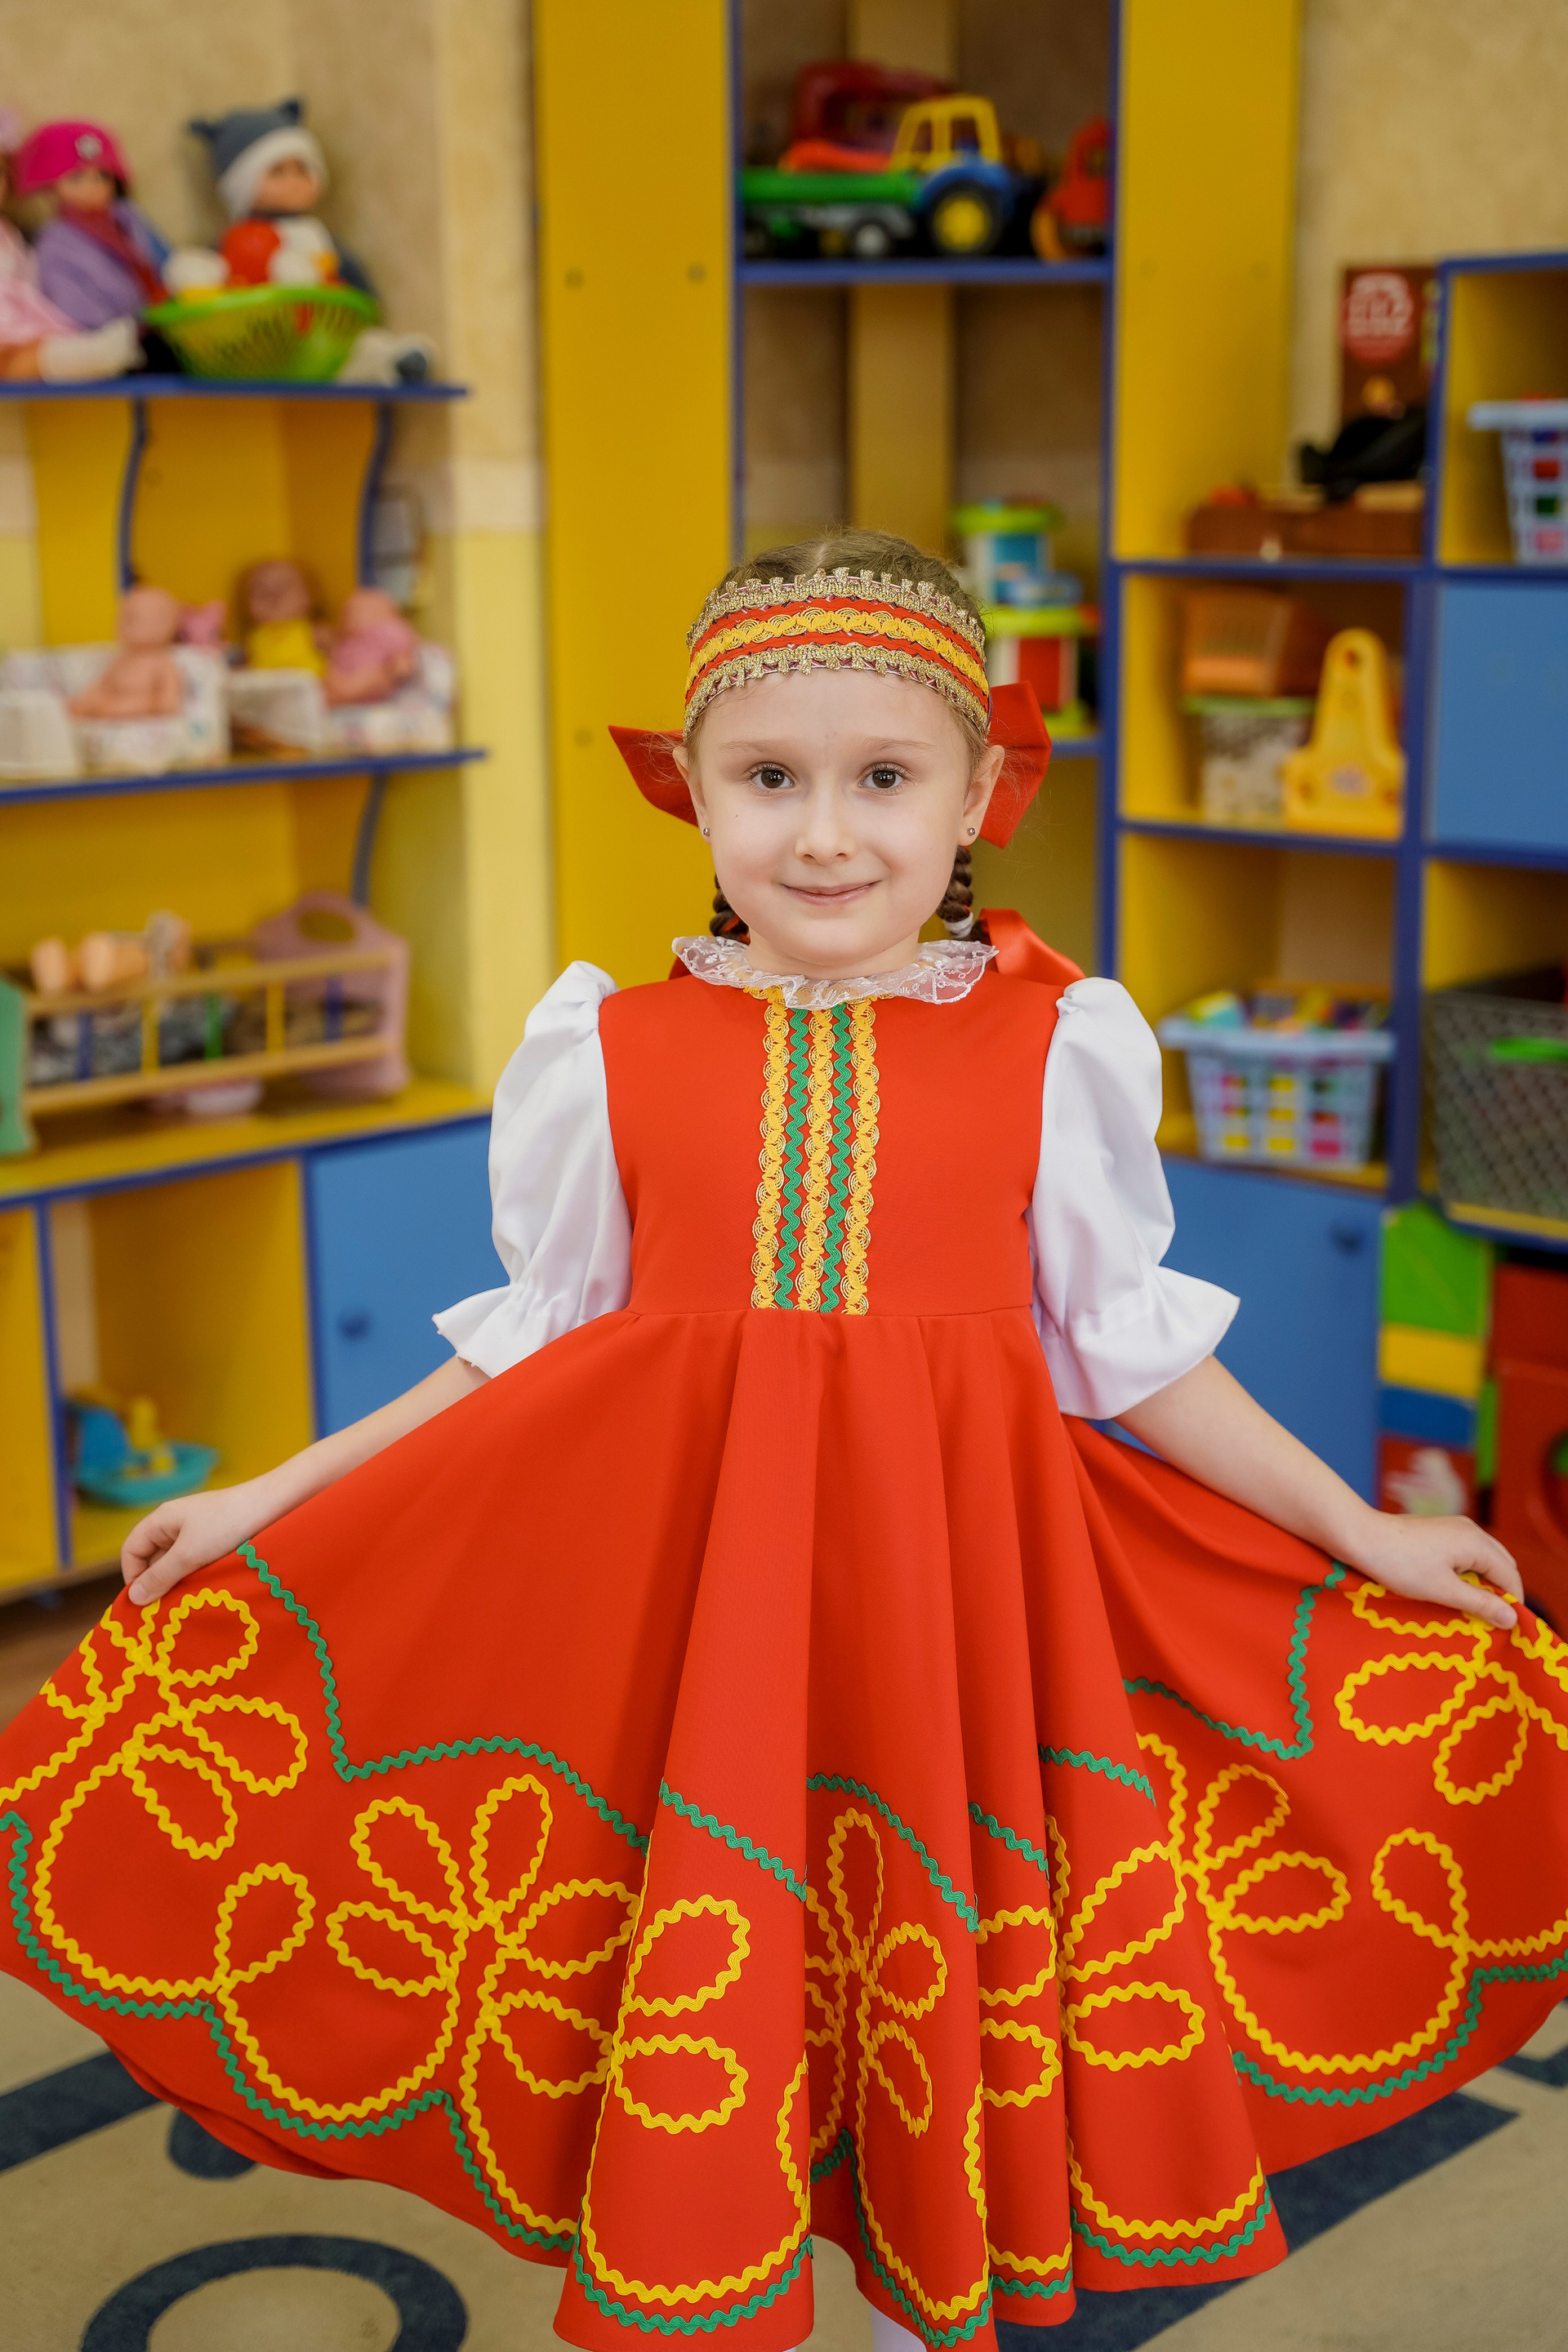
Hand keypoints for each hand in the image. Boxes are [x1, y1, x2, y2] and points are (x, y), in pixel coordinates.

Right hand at [121, 1478, 273, 1606]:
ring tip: (186, 1603)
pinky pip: (196, 1561)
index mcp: (162, 1520)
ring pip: (176, 1562)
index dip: (133, 1576)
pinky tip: (205, 1591)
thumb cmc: (227, 1525)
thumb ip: (160, 1577)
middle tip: (166, 1609)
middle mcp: (176, 1524)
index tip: (144, 1603)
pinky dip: (196, 1576)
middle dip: (157, 1583)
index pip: (131, 1550)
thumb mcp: (189, 1555)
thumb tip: (133, 1598)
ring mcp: (197, 1530)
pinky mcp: (216, 1539)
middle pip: (153, 1558)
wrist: (275, 1505)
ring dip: (179, 1582)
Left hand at [1341, 1509, 1523, 1631]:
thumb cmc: (1401, 1565)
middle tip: (1490, 1622)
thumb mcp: (1443, 1590)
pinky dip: (1467, 1574)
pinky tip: (1454, 1591)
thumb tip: (1513, 1618)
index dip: (1512, 1604)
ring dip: (1482, 1584)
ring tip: (1472, 1610)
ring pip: (1483, 1560)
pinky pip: (1466, 1555)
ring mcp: (1455, 1529)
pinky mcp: (1439, 1532)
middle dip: (1500, 1593)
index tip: (1508, 1630)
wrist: (1361, 1537)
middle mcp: (1471, 1531)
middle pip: (1501, 1566)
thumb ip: (1480, 1603)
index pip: (1510, 1577)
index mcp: (1478, 1543)